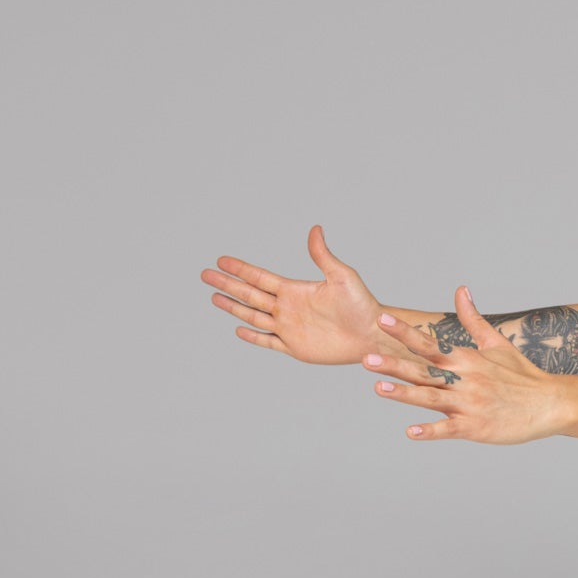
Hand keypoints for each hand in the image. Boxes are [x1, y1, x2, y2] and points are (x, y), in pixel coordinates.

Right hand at [202, 224, 383, 364]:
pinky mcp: (295, 348)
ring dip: (233, 307)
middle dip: (227, 284)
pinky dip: (253, 336)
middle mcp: (288, 308)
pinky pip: (268, 342)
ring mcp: (289, 328)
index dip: (240, 269)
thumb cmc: (362, 305)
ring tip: (214, 297)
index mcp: (295, 290)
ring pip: (253, 316)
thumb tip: (315, 229)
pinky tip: (239, 328)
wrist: (373, 336)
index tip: (221, 259)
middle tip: (205, 275)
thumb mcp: (342, 276)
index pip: (260, 278)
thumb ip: (322, 256)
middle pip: (249, 295)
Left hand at [364, 286, 570, 444]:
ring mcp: (470, 404)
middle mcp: (465, 380)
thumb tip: (460, 290)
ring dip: (405, 394)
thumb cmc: (523, 375)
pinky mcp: (477, 427)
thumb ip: (473, 319)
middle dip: (395, 365)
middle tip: (367, 358)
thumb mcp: (497, 343)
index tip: (382, 320)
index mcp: (466, 360)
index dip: (404, 332)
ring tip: (379, 389)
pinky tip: (411, 432)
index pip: (429, 343)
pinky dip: (431, 431)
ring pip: (432, 398)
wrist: (552, 403)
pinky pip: (450, 429)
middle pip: (424, 371)